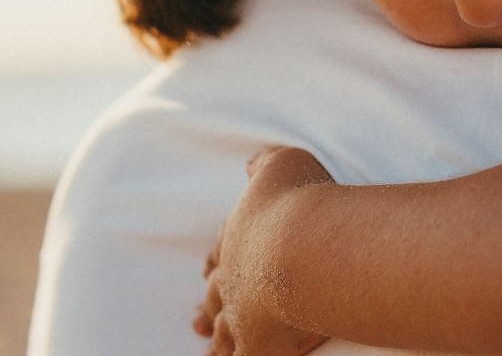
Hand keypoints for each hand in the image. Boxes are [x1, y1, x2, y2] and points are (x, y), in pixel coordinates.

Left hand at [193, 145, 334, 355]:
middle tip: (194, 318)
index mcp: (238, 235)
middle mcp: (234, 275)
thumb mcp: (282, 164)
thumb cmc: (299, 201)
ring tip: (207, 345)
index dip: (215, 260)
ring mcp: (242, 311)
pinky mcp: (258, 343)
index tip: (206, 269)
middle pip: (215, 293)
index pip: (222, 250)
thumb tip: (252, 164)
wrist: (307, 245)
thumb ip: (264, 163)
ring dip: (215, 336)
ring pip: (222, 329)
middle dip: (208, 304)